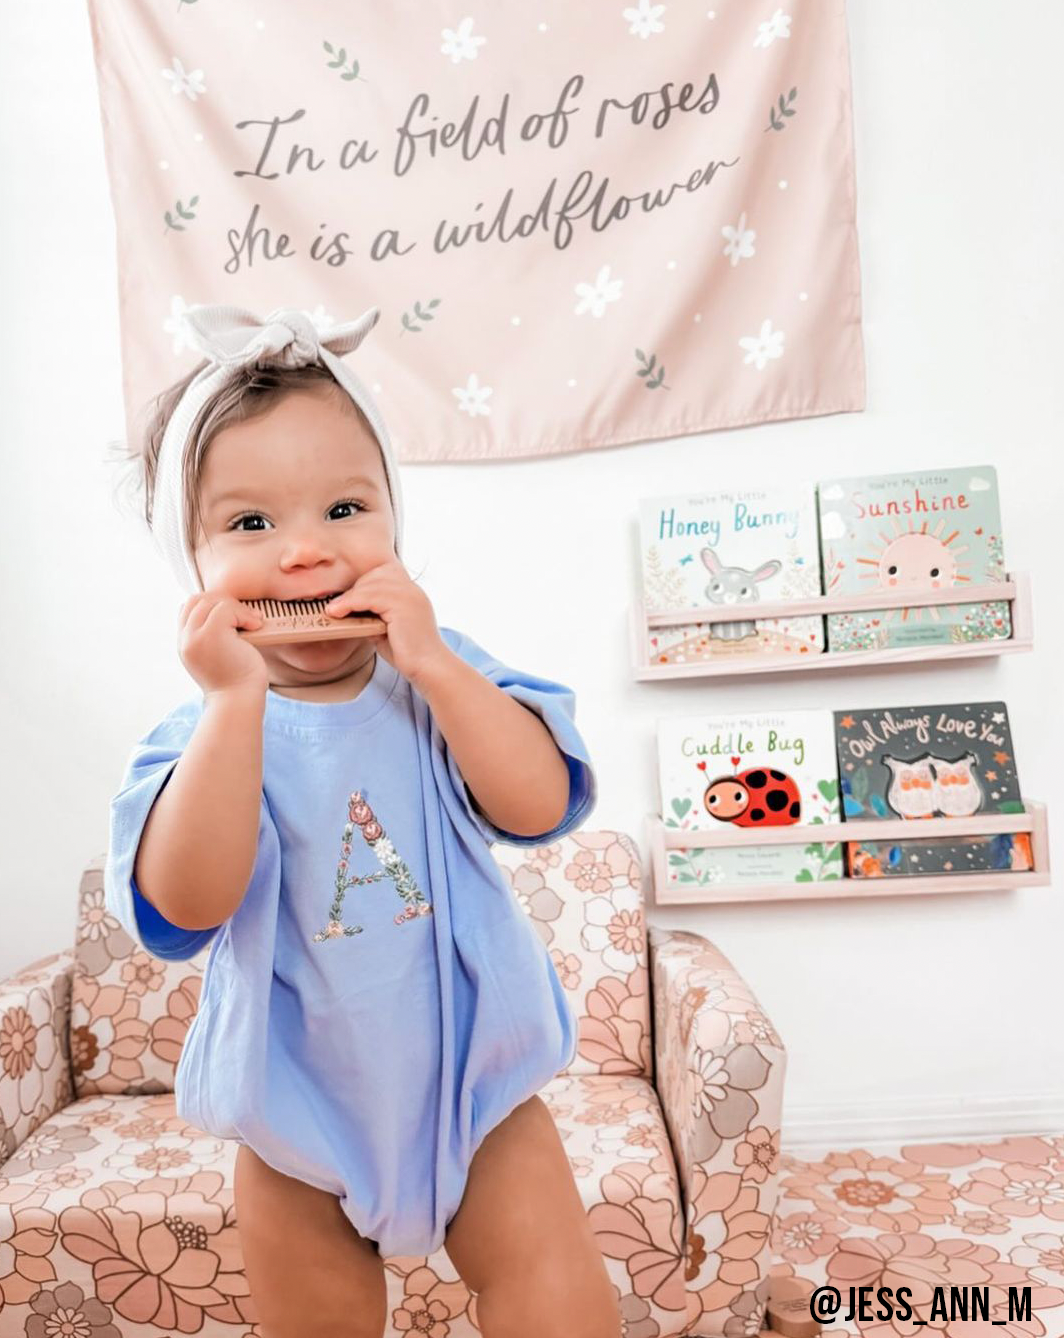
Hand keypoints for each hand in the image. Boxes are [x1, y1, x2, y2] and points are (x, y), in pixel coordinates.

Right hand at [178, 592, 266, 698]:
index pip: (188, 609)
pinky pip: (226, 608)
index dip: (210, 606)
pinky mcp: (211, 635)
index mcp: (185, 644)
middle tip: (246, 617)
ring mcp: (195, 637)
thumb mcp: (219, 657)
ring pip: (211, 601)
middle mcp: (185, 640)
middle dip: (223, 602)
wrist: (238, 702)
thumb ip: (214, 637)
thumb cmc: (237, 683)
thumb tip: (231, 615)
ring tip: (252, 623)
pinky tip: (255, 626)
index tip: (233, 617)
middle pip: (196, 600)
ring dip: (236, 607)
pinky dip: (244, 614)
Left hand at [325, 559, 450, 686]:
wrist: (429, 668)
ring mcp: (409, 595)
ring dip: (348, 597)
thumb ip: (373, 617)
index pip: (385, 573)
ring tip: (332, 610)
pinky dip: (349, 603)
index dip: (365, 584)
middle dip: (355, 589)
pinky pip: (368, 597)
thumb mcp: (386, 630)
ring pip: (370, 584)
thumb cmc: (410, 655)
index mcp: (412, 593)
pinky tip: (338, 613)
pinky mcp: (401, 605)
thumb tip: (350, 612)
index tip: (349, 600)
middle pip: (376, 575)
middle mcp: (412, 590)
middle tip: (337, 606)